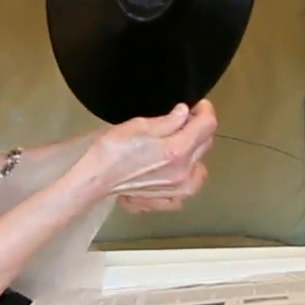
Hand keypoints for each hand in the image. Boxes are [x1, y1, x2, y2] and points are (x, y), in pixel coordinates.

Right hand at [80, 99, 216, 211]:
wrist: (96, 178)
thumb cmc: (113, 149)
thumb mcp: (139, 125)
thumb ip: (168, 120)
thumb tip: (184, 112)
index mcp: (177, 150)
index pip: (207, 126)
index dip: (205, 110)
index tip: (198, 104)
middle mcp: (184, 172)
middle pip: (206, 145)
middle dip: (199, 129)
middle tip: (184, 120)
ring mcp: (178, 190)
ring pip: (201, 167)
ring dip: (195, 154)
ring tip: (179, 147)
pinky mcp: (169, 200)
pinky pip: (189, 188)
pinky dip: (187, 178)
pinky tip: (174, 171)